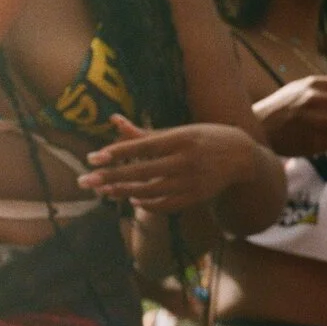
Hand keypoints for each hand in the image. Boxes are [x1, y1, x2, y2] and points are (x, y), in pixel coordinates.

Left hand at [81, 117, 261, 215]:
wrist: (242, 156)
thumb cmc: (203, 138)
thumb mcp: (177, 130)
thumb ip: (144, 132)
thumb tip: (113, 120)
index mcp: (180, 138)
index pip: (142, 146)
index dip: (117, 152)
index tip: (92, 158)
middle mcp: (186, 160)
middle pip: (142, 171)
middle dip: (111, 177)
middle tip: (85, 180)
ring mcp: (192, 181)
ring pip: (151, 190)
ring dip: (123, 191)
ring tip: (103, 190)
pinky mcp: (196, 197)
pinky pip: (166, 204)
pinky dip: (147, 203)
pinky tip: (131, 198)